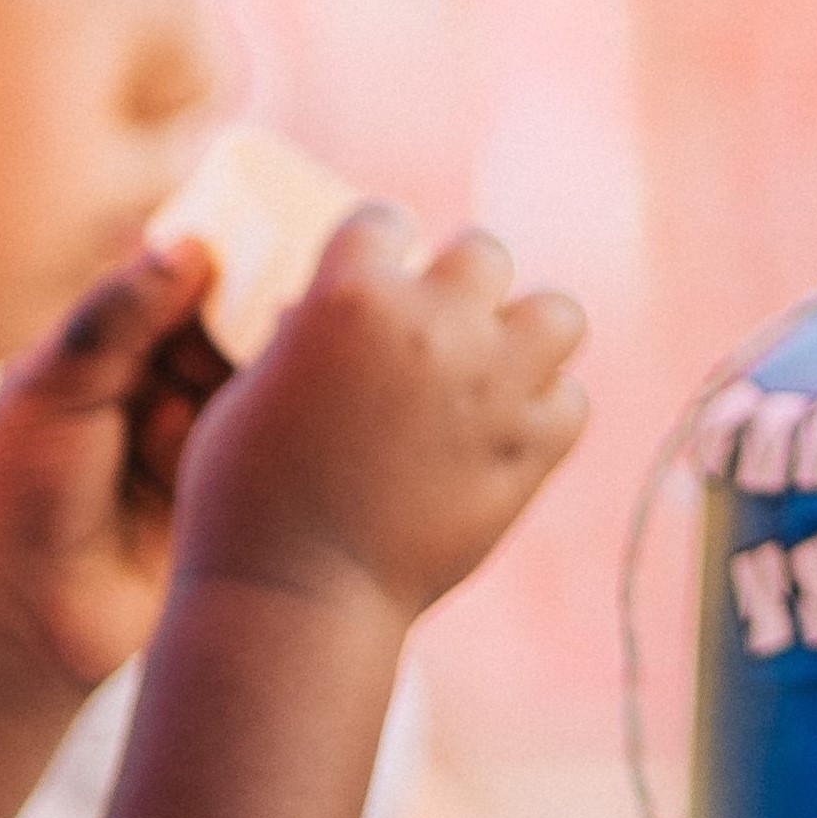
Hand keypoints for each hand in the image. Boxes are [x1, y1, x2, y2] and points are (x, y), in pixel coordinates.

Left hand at [0, 241, 232, 701]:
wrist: (16, 632)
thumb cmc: (7, 500)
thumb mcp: (50, 391)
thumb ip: (113, 317)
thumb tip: (190, 245)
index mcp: (97, 348)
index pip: (170, 280)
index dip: (217, 258)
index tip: (267, 236)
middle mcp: (147, 386)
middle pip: (222, 326)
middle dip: (251, 316)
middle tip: (287, 307)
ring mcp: (188, 440)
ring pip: (246, 383)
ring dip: (256, 378)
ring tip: (270, 379)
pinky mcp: (219, 491)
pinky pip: (257, 444)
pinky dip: (263, 433)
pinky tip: (270, 430)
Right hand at [175, 207, 588, 618]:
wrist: (293, 598)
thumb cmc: (245, 499)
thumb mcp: (249, 389)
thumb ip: (303, 336)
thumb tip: (322, 311)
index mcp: (349, 294)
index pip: (385, 219)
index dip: (381, 247)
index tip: (381, 272)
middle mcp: (432, 323)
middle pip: (483, 253)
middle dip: (462, 285)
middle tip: (443, 328)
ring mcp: (492, 385)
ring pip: (557, 315)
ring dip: (527, 336)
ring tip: (498, 370)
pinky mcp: (531, 449)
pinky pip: (572, 401)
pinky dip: (545, 415)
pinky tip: (508, 435)